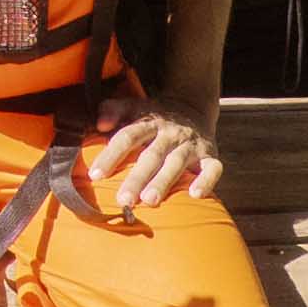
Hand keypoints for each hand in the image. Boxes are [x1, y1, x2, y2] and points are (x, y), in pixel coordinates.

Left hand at [90, 94, 222, 207]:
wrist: (193, 106)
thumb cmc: (153, 117)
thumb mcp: (132, 106)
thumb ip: (112, 110)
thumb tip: (100, 124)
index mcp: (148, 122)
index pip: (127, 137)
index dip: (110, 155)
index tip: (95, 175)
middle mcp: (169, 133)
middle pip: (151, 155)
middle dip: (137, 178)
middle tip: (123, 199)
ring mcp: (191, 145)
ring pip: (176, 163)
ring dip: (163, 182)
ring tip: (149, 200)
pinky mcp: (210, 155)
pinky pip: (212, 168)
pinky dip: (206, 181)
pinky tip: (195, 195)